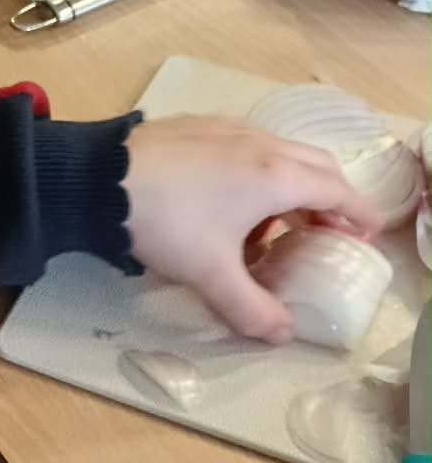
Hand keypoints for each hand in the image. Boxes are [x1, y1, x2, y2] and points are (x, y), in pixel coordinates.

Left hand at [123, 115, 381, 341]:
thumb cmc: (164, 220)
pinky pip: (245, 146)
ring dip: (291, 186)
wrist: (94, 178)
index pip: (337, 192)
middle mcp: (260, 143)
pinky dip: (256, 172)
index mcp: (276, 175)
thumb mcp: (209, 272)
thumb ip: (250, 307)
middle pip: (316, 166)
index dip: (359, 214)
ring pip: (280, 152)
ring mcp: (227, 129)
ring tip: (276, 227)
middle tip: (329, 232)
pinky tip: (229, 203)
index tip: (368, 234)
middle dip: (331, 198)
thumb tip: (280, 335)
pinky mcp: (197, 126)